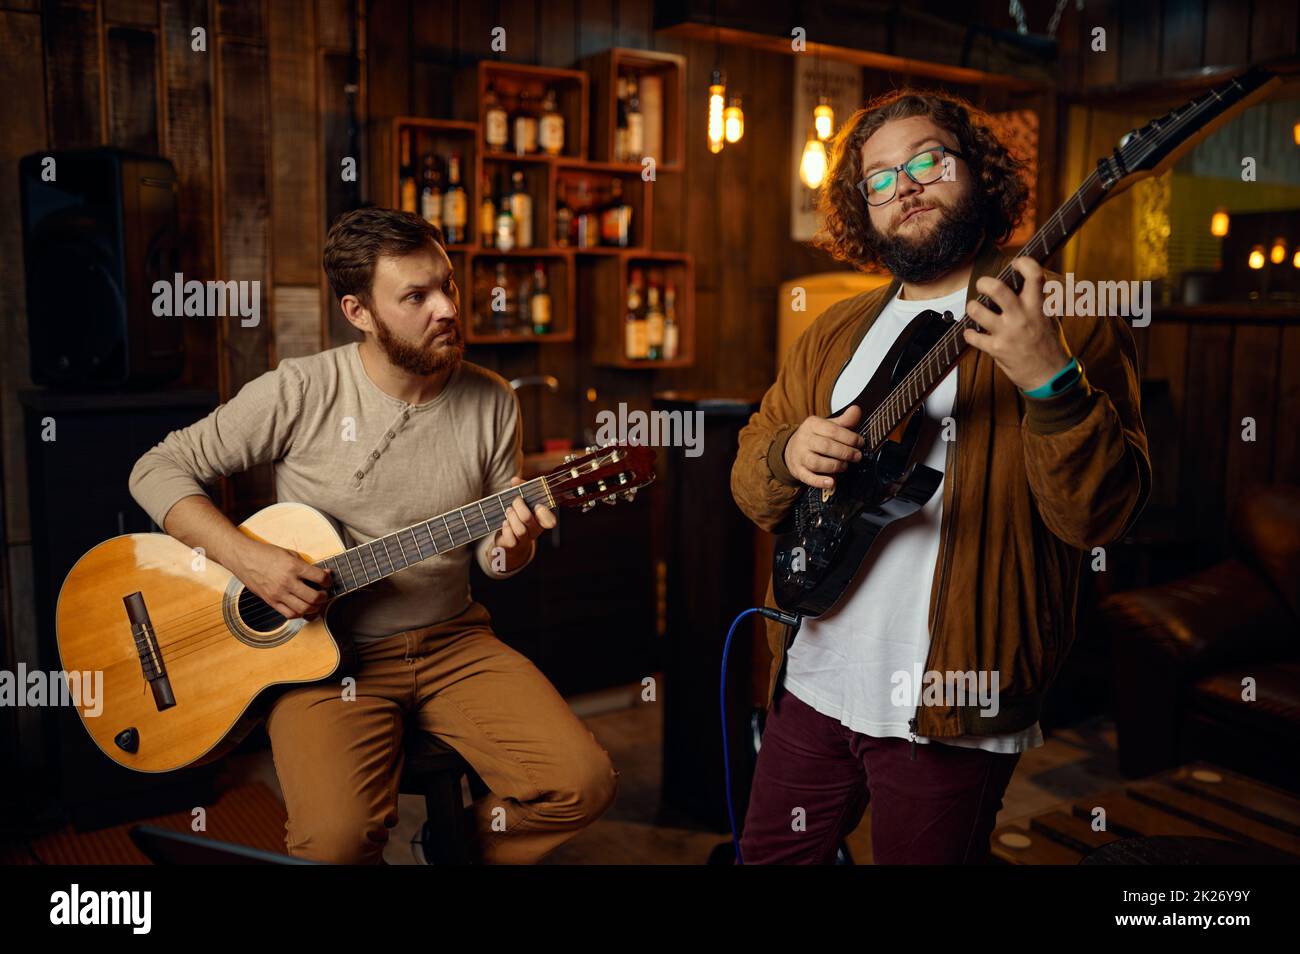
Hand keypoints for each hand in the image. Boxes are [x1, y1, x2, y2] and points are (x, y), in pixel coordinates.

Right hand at [232, 539, 330, 619]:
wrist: (244, 558)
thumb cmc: (267, 554)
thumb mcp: (290, 554)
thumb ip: (307, 565)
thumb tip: (325, 573)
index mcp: (293, 567)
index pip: (320, 578)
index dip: (328, 581)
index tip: (328, 580)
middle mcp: (286, 582)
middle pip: (314, 598)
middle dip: (324, 597)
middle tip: (324, 594)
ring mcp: (278, 593)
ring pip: (303, 609)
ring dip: (314, 608)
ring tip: (315, 602)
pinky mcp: (271, 601)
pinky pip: (289, 614)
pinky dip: (300, 614)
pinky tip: (302, 607)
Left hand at [492, 476, 556, 566]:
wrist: (509, 540)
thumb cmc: (517, 516)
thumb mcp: (521, 502)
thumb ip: (520, 489)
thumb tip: (515, 480)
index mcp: (541, 520)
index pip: (550, 521)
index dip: (544, 513)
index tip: (537, 505)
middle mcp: (535, 531)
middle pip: (528, 519)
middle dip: (519, 506)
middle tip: (515, 500)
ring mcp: (524, 540)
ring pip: (520, 530)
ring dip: (512, 517)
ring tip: (508, 510)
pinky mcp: (513, 545)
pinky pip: (511, 540)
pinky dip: (506, 529)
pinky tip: (505, 523)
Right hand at [782, 405, 865, 490]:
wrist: (791, 449)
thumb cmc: (814, 437)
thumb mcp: (827, 426)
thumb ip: (844, 421)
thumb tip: (856, 410)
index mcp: (812, 424)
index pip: (833, 430)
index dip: (849, 438)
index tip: (860, 443)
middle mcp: (804, 439)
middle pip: (826, 446)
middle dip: (845, 453)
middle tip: (857, 456)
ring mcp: (800, 456)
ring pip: (817, 463)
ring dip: (835, 466)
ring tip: (845, 466)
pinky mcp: (798, 471)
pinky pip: (808, 478)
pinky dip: (820, 482)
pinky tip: (832, 482)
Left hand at [964, 257, 1072, 391]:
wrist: (1049, 375)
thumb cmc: (1048, 345)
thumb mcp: (1049, 319)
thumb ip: (1038, 301)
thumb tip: (1028, 284)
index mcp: (1037, 307)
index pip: (1034, 275)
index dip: (1024, 263)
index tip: (1016, 263)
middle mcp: (1021, 317)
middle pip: (997, 289)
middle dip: (985, 282)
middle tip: (983, 284)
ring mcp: (1006, 333)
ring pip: (978, 311)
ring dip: (972, 307)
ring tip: (975, 308)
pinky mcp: (995, 349)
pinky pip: (972, 336)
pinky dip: (969, 333)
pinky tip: (973, 332)